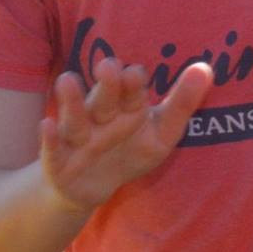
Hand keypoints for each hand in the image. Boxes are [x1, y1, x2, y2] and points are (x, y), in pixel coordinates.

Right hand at [41, 55, 212, 211]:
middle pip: (103, 99)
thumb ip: (182, 103)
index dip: (133, 84)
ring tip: (68, 80)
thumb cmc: (128, 152)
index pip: (131, 92)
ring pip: (74, 119)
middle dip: (106, 85)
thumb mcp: (161, 133)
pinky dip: (49, 138)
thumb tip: (206, 67)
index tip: (137, 73)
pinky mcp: (58, 162)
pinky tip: (45, 125)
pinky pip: (52, 149)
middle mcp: (99, 117)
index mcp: (124, 108)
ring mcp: (77, 138)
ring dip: (71, 101)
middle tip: (109, 65)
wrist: (90, 186)